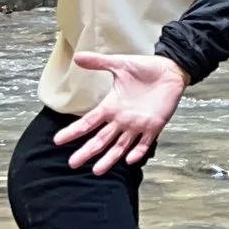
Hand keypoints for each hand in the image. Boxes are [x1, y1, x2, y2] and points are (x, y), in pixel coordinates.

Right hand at [58, 53, 189, 170]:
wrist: (170, 70)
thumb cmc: (145, 69)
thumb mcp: (120, 64)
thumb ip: (99, 63)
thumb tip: (77, 56)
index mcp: (111, 106)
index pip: (89, 122)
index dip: (74, 131)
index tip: (58, 140)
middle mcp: (121, 119)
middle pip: (101, 139)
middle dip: (87, 151)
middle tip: (72, 163)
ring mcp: (137, 124)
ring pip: (120, 146)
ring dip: (109, 158)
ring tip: (96, 171)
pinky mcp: (154, 126)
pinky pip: (145, 142)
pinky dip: (137, 152)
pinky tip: (128, 160)